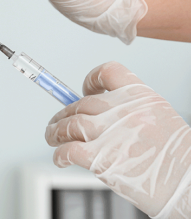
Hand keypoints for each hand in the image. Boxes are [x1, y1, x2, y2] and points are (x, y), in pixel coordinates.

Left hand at [46, 62, 190, 217]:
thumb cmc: (178, 159)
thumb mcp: (160, 121)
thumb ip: (132, 112)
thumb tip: (101, 115)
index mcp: (141, 97)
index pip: (108, 72)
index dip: (91, 80)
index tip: (85, 91)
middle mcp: (123, 110)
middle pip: (81, 103)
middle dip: (65, 113)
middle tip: (59, 122)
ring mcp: (109, 133)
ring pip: (68, 124)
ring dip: (55, 131)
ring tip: (52, 137)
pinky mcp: (100, 158)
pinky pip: (67, 150)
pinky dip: (59, 154)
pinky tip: (60, 159)